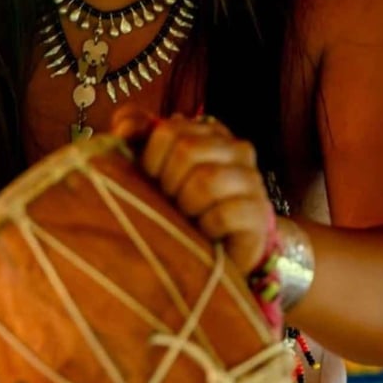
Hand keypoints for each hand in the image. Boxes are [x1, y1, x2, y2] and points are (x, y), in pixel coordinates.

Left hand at [113, 108, 275, 274]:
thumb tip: (124, 128)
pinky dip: (205, 229)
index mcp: (211, 133)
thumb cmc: (181, 208)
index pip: (170, 129)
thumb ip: (138, 137)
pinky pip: (221, 216)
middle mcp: (237, 149)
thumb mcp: (154, 167)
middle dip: (169, 184)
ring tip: (188, 218)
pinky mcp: (258, 213)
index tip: (154, 180)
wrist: (218, 254)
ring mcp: (252, 180)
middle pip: (187, 150)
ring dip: (186, 206)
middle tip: (172, 204)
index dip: (151, 160)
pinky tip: (206, 233)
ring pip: (206, 181)